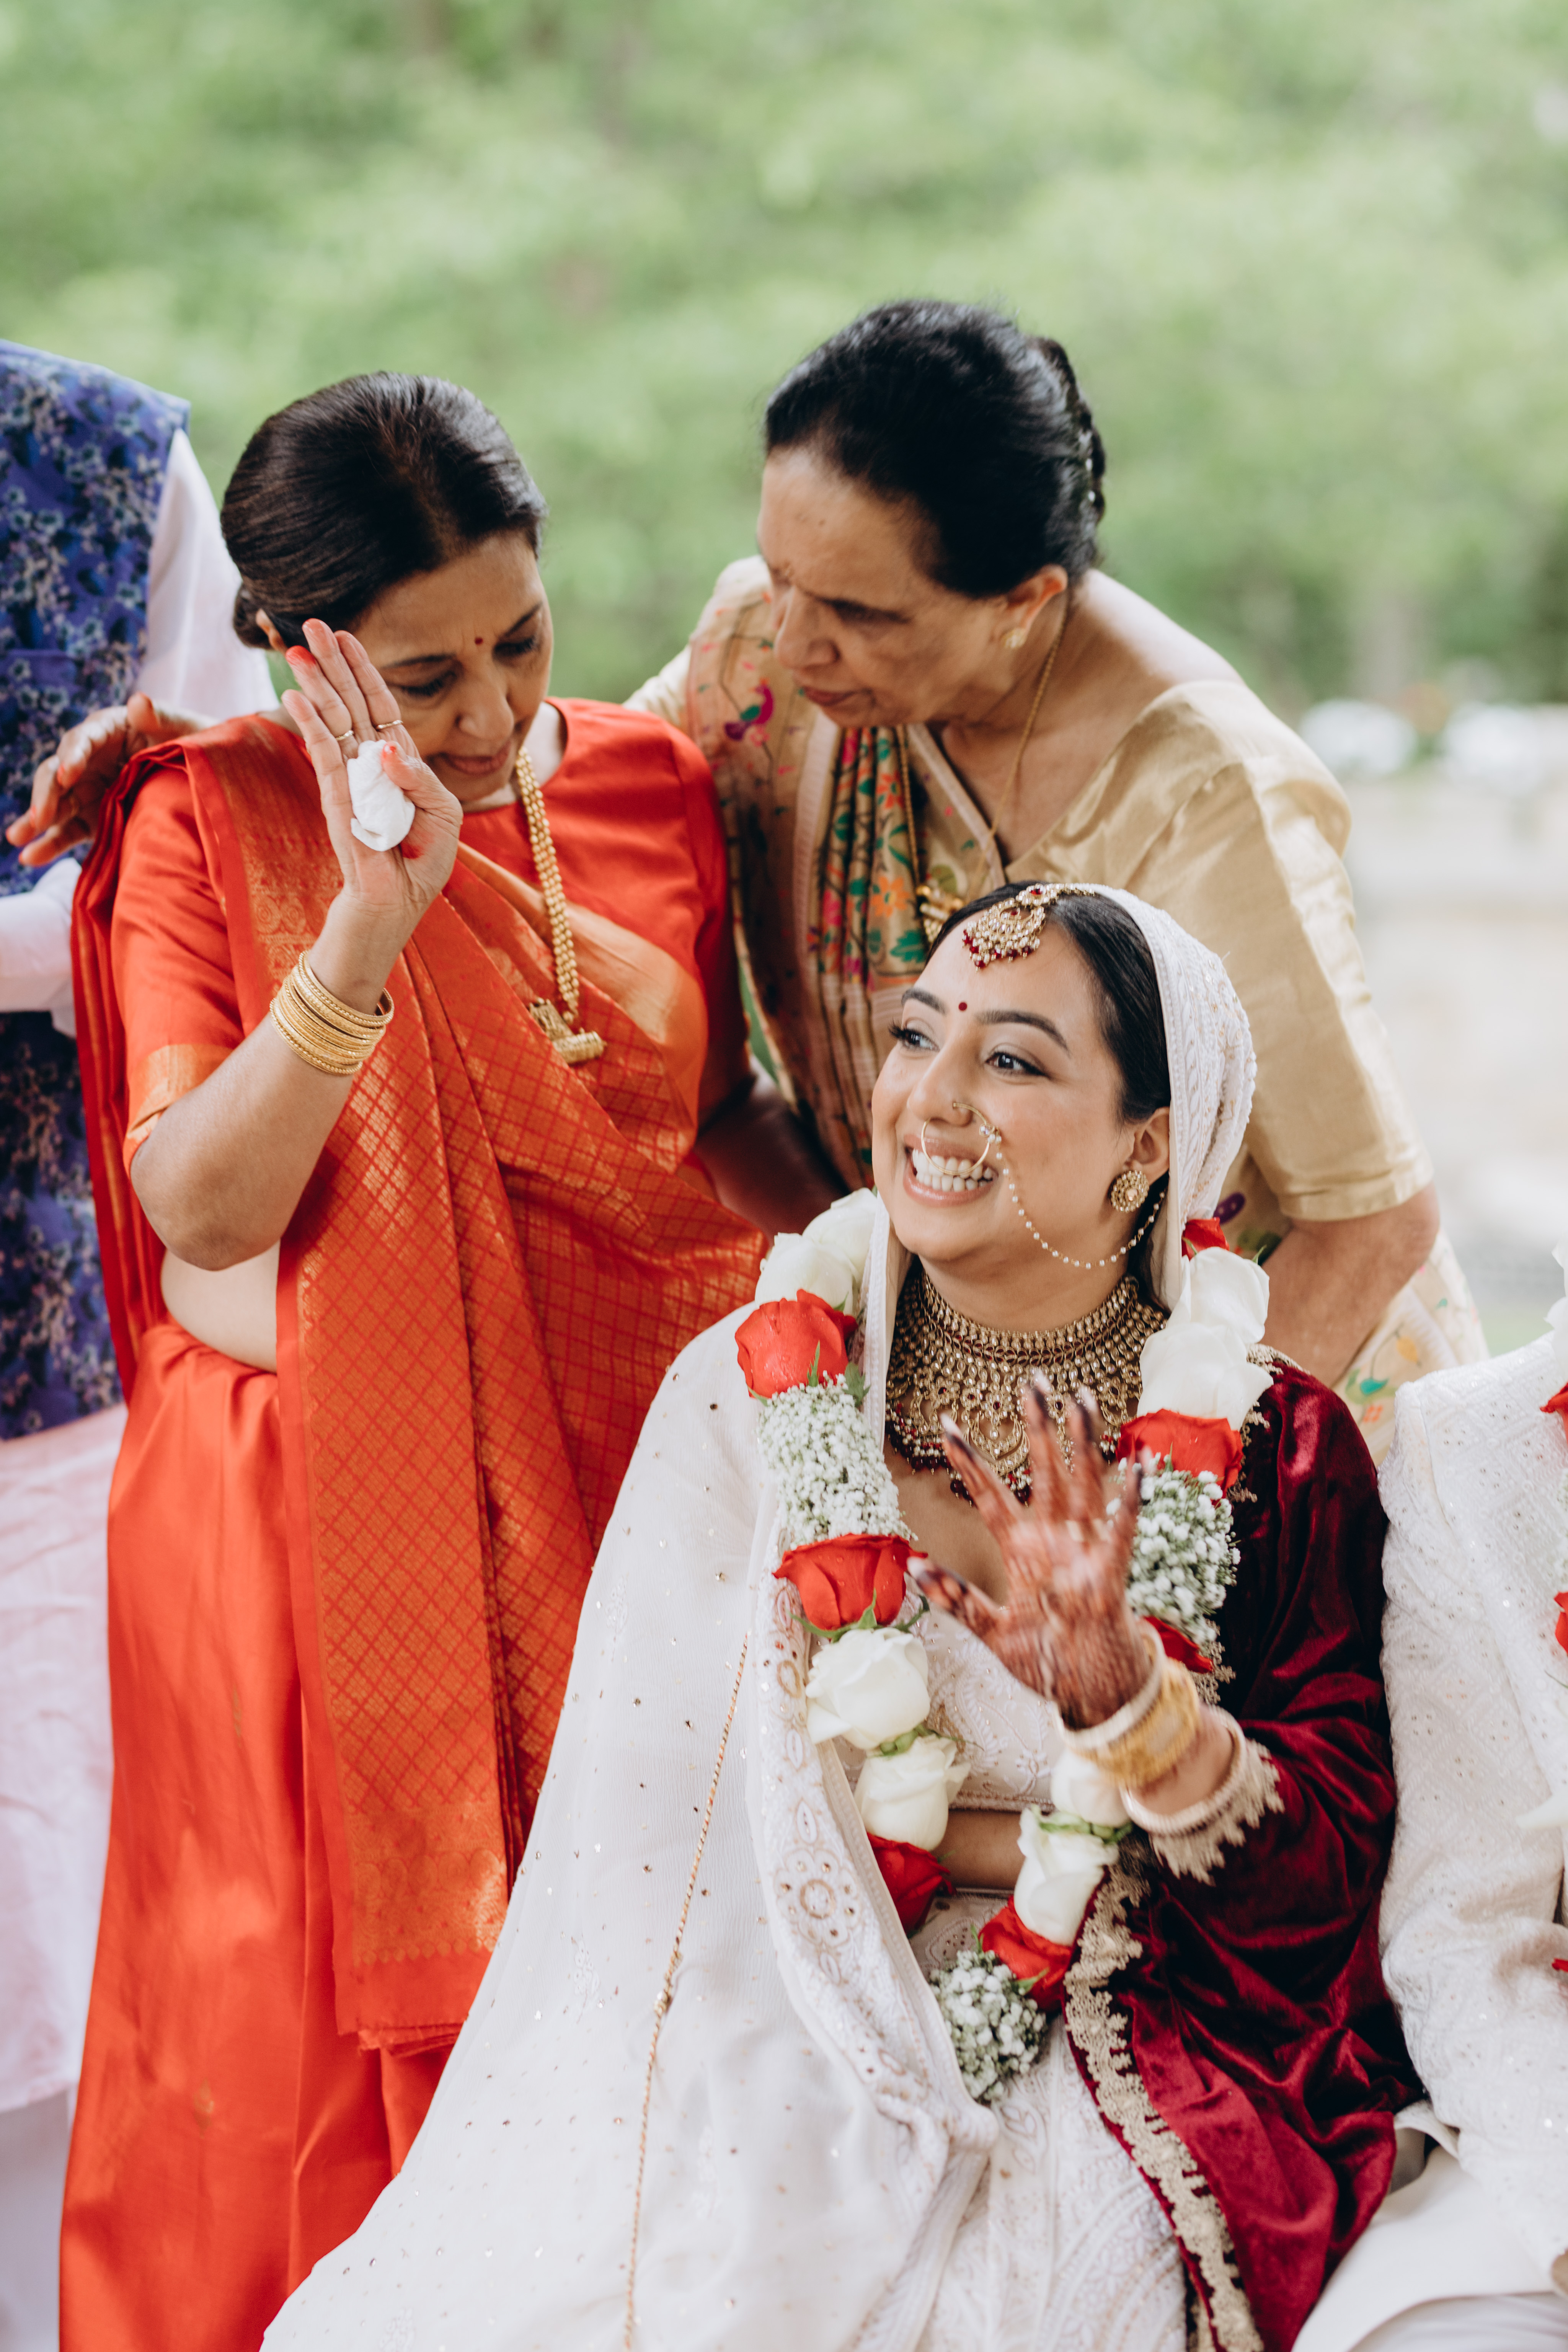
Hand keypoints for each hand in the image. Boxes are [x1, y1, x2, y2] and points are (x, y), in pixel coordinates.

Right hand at [9, 692, 199, 865]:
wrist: (217, 781)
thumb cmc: (200, 745)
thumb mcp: (188, 730)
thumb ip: (163, 717)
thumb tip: (138, 701)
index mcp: (110, 729)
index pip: (83, 739)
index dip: (73, 755)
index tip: (69, 772)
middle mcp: (92, 759)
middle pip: (59, 772)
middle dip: (47, 793)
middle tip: (40, 816)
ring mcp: (89, 790)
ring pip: (56, 804)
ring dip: (36, 820)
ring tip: (18, 838)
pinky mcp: (93, 818)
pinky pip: (68, 831)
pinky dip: (50, 845)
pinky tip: (30, 858)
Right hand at [281, 621, 462, 980]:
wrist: (392, 910)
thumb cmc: (420, 866)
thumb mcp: (443, 819)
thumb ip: (423, 781)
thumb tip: (387, 746)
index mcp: (396, 765)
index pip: (378, 707)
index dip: (363, 671)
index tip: (346, 636)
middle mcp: (368, 767)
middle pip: (349, 704)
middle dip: (331, 663)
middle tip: (311, 624)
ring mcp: (348, 783)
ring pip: (332, 722)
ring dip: (316, 683)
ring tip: (297, 648)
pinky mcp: (336, 803)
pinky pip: (323, 757)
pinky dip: (311, 726)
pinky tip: (296, 696)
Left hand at [914, 1382, 1151, 1728]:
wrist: (1090, 1697)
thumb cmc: (1046, 1662)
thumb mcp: (992, 1634)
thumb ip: (958, 1602)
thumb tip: (916, 1569)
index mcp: (1022, 1553)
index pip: (992, 1497)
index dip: (969, 1463)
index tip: (947, 1426)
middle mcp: (1053, 1543)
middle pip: (1042, 1475)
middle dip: (1037, 1429)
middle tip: (1031, 1382)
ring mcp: (1083, 1555)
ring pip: (1083, 1487)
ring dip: (1083, 1445)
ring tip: (1082, 1400)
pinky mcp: (1108, 1578)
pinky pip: (1120, 1534)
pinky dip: (1128, 1503)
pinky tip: (1136, 1468)